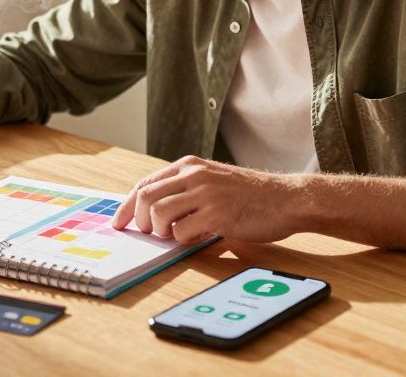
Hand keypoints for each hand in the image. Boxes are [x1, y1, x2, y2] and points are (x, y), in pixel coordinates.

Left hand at [111, 156, 302, 244]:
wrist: (286, 198)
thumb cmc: (250, 195)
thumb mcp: (213, 180)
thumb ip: (185, 189)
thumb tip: (152, 211)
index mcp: (189, 165)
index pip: (145, 184)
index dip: (128, 206)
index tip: (120, 223)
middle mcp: (194, 174)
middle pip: (146, 197)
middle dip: (141, 221)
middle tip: (151, 234)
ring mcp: (206, 193)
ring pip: (159, 214)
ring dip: (162, 232)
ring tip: (178, 235)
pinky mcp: (218, 214)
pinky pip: (182, 232)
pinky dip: (184, 241)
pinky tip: (200, 238)